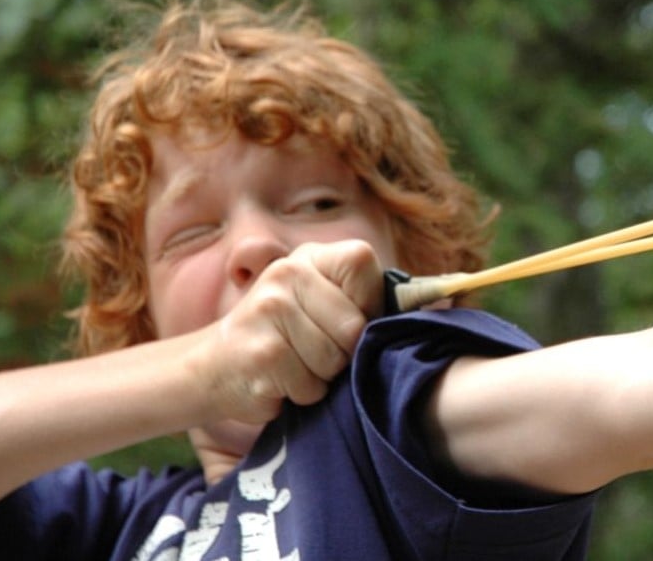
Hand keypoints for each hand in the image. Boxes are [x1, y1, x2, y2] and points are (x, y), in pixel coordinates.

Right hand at [192, 239, 384, 425]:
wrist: (213, 366)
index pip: (363, 262)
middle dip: (343, 353)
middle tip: (312, 351)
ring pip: (335, 360)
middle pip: (354, 325)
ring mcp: (270, 310)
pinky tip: (279, 381)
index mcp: (307, 258)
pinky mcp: (263, 352)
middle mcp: (286, 274)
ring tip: (294, 365)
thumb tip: (439, 301)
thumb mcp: (316, 302)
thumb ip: (363, 299)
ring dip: (321, 376)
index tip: (349, 320)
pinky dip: (302, 394)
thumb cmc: (280, 337)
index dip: (368, 301)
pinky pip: (312, 386)